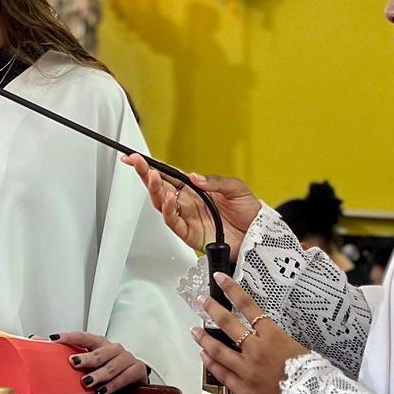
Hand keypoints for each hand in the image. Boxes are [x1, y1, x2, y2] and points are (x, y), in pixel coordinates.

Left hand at [50, 331, 148, 393]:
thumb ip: (66, 351)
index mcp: (100, 343)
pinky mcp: (137, 370)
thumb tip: (35, 340)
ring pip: (112, 366)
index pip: (84, 337)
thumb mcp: (90, 359)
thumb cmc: (109, 366)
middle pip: (100, 352)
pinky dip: (113, 386)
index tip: (54, 339)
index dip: (69, 337)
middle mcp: (114, 348)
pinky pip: (125, 377)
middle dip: (86, 358)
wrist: (136, 376)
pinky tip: (103, 391)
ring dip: (99, 374)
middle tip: (74, 363)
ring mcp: (127, 358)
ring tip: (87, 382)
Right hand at [121, 153, 261, 260]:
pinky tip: (168, 198)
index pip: (169, 175)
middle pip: (160, 187)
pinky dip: (168, 210)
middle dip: (145, 174)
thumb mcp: (235, 188)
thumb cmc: (248, 212)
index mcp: (195, 189)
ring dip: (154, 189)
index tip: (137, 157)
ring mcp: (187, 218)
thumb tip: (193, 176)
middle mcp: (187, 203)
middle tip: (135, 161)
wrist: (258, 236)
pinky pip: (173, 221)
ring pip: (161, 203)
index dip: (152, 166)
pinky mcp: (190, 233)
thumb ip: (214, 181)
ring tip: (151, 176)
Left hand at [194, 272, 307, 393]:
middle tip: (202, 301)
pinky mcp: (242, 390)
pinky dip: (210, 363)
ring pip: (217, 349)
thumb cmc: (313, 378)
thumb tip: (272, 339)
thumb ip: (281, 343)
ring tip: (194, 329)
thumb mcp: (301, 350)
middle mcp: (256, 350)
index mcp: (273, 336)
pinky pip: (221, 373)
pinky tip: (203, 356)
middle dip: (212, 309)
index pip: (248, 307)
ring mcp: (246, 370)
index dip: (232, 290)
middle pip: (227, 324)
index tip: (221, 280)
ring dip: (203, 337)